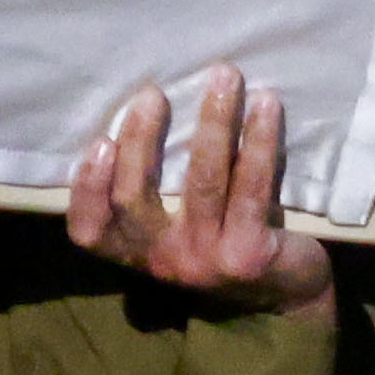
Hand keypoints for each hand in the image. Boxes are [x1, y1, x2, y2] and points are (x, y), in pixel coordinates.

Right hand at [60, 69, 330, 314]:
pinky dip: (259, 141)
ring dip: (213, 122)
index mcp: (138, 252)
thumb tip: (144, 107)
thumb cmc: (226, 242)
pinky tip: (266, 104)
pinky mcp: (249, 254)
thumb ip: (157, 192)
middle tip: (154, 93)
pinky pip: (251, 187)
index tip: (98, 140)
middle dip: (141, 139)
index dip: (87, 188)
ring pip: (202, 181)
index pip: (90, 231)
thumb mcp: (180, 227)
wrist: (288, 297)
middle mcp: (164, 260)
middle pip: (135, 199)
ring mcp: (206, 260)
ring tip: (224, 77)